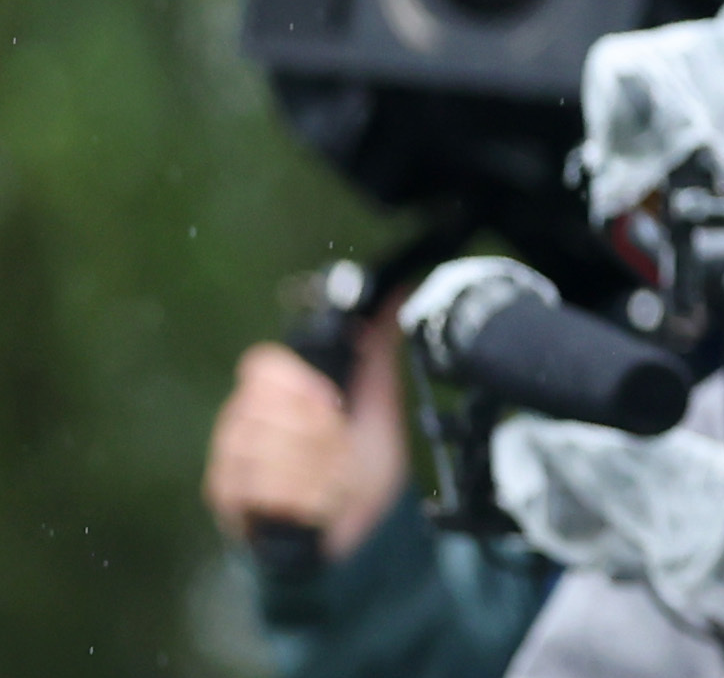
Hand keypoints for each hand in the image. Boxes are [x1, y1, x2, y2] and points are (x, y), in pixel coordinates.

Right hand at [203, 316, 408, 557]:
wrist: (362, 530)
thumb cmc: (361, 464)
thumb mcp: (377, 399)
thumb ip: (378, 346)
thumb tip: (397, 291)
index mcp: (270, 393)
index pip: (261, 366)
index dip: (301, 383)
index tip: (335, 403)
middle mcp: (239, 424)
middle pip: (269, 410)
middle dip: (322, 436)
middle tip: (341, 450)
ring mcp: (228, 465)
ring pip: (271, 452)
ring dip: (319, 470)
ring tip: (334, 479)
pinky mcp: (228, 506)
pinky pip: (266, 490)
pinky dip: (307, 498)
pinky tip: (319, 504)